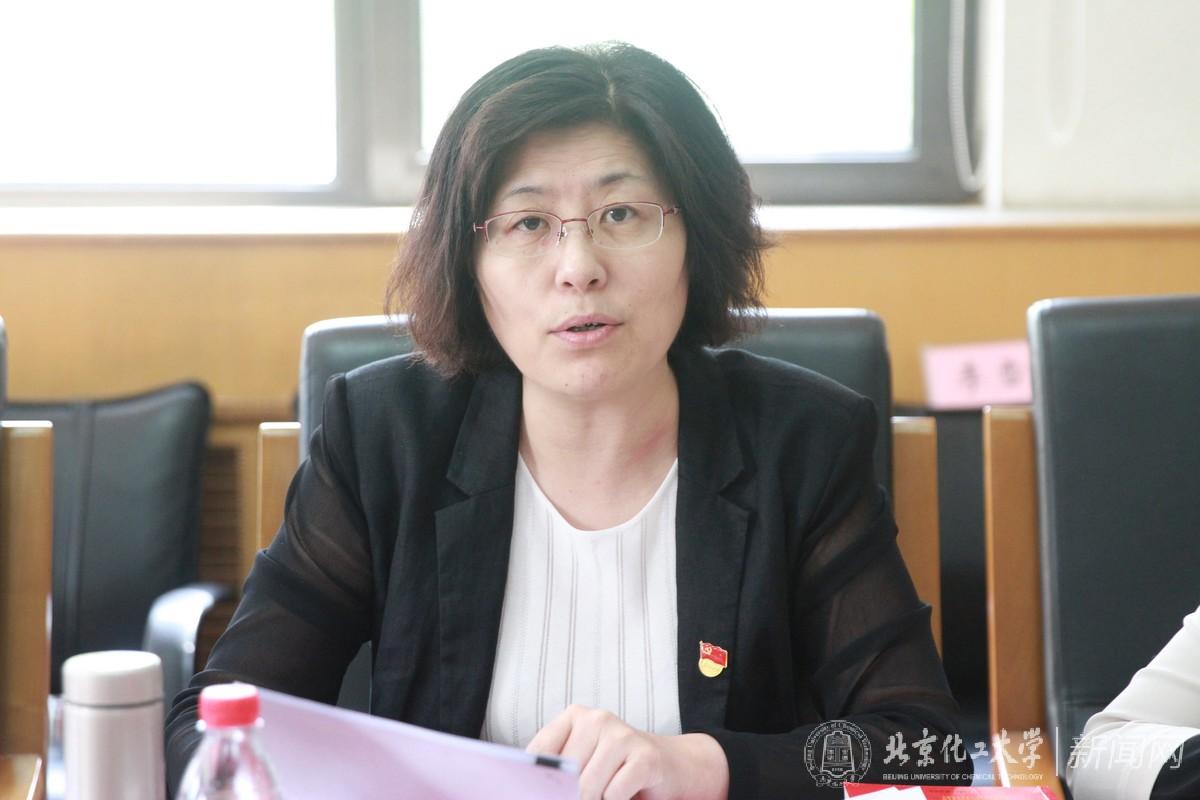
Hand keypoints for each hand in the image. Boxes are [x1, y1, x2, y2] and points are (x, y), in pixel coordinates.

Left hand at [525, 704, 728, 799]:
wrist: (671, 764)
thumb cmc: (618, 767)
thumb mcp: (584, 761)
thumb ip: (560, 770)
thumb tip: (533, 789)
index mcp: (575, 716)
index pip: (539, 752)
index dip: (537, 782)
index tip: (542, 792)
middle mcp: (597, 719)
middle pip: (565, 774)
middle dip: (572, 795)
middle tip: (587, 794)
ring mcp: (622, 735)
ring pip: (589, 787)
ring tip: (607, 794)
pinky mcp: (645, 756)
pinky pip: (615, 794)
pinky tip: (626, 793)